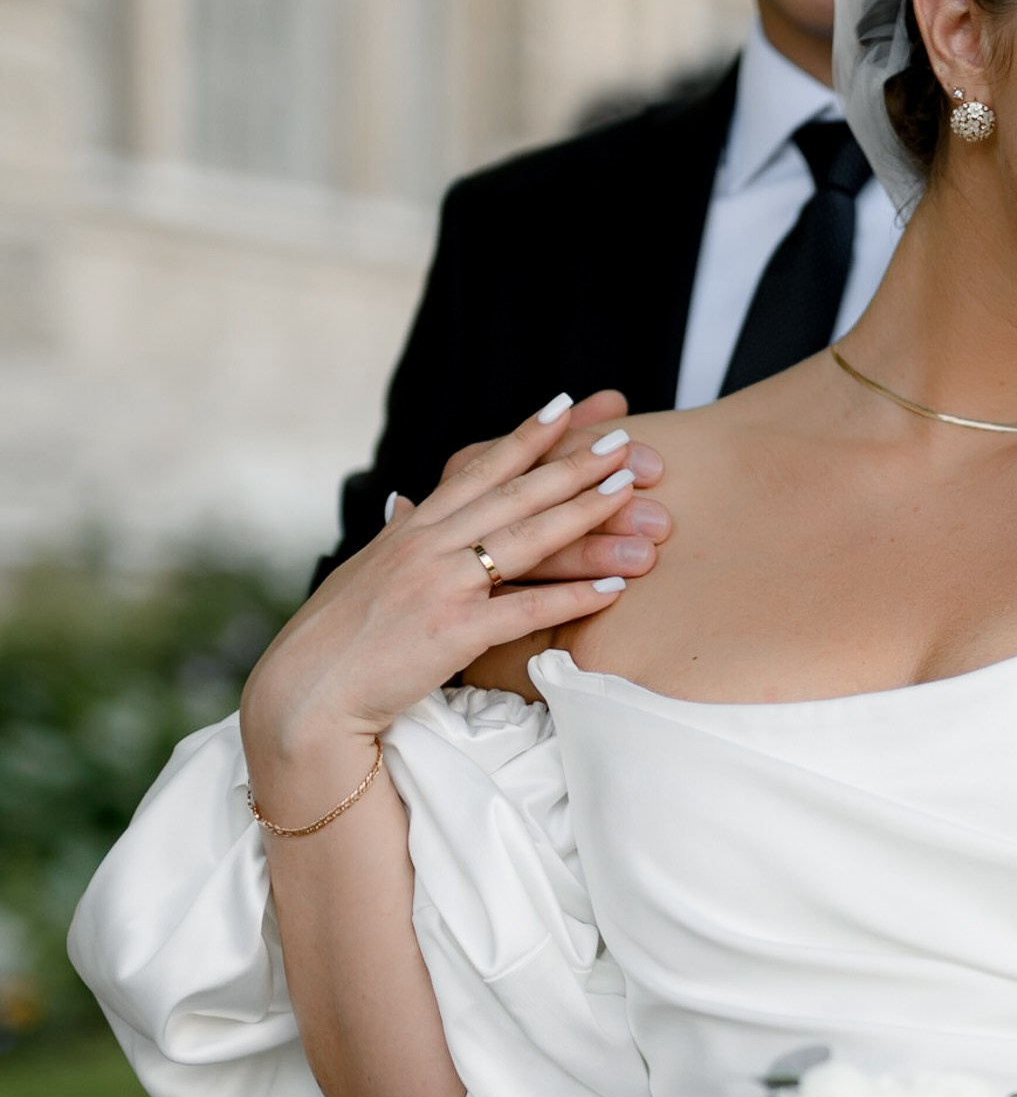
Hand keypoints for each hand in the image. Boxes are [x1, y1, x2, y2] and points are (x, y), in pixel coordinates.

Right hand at [241, 395, 649, 818]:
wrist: (304, 692)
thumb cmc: (337, 638)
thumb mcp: (365, 572)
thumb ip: (395, 536)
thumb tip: (403, 503)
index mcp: (411, 529)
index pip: (478, 469)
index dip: (526, 435)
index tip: (568, 404)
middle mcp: (427, 545)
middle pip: (514, 494)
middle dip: (572, 462)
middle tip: (625, 439)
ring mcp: (439, 585)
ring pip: (525, 540)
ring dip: (584, 514)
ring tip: (631, 492)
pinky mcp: (451, 633)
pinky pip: (523, 610)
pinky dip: (571, 597)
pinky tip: (613, 588)